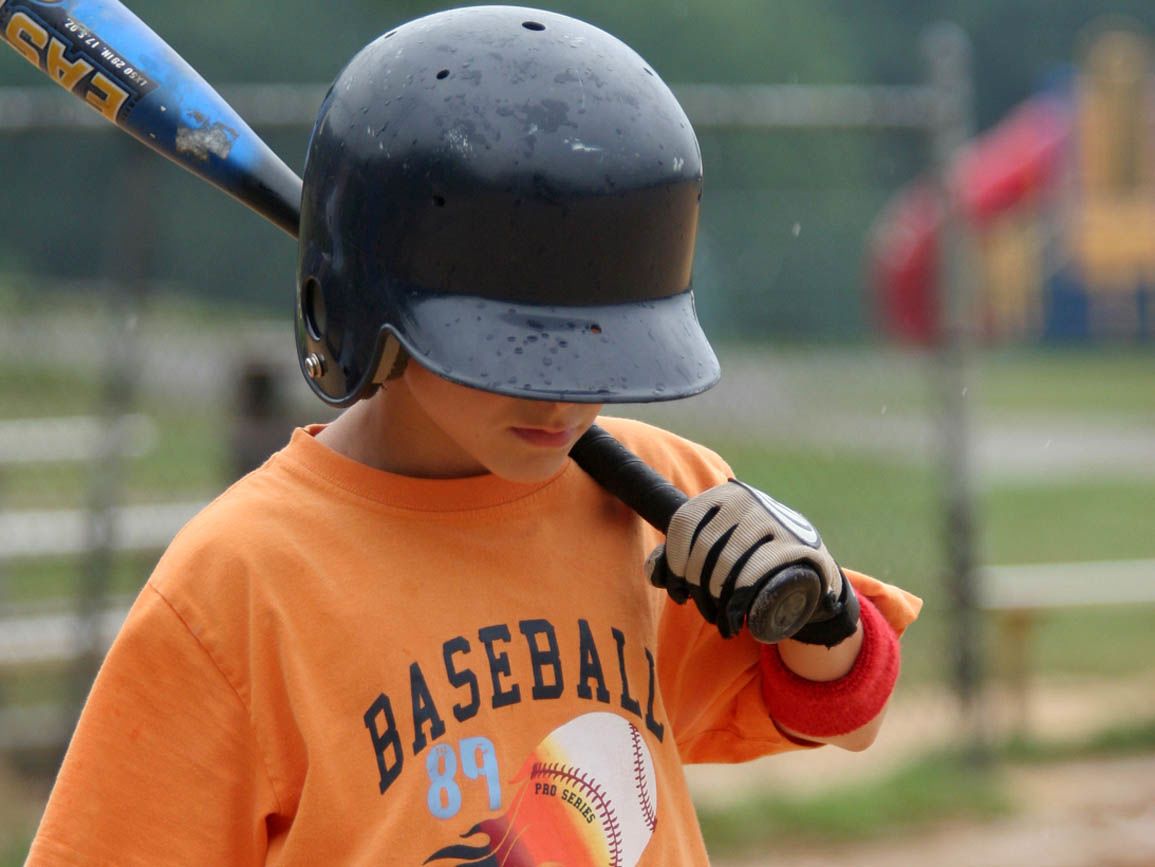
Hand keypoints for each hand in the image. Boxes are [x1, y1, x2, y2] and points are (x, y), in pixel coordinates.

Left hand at [645, 479, 857, 643]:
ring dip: (716, 600)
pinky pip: (753, 575)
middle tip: (704, 611)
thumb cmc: (753, 558)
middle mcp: (747, 500)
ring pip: (726, 564)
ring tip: (720, 620)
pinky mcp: (795, 546)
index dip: (674, 562)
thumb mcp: (721, 544)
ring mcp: (773, 520)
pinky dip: (737, 601)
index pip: (683, 524)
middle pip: (703, 547)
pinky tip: (734, 617)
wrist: (813, 568)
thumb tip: (656, 573)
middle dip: (697, 587)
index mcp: (724, 494)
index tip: (679, 591)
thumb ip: (685, 552)